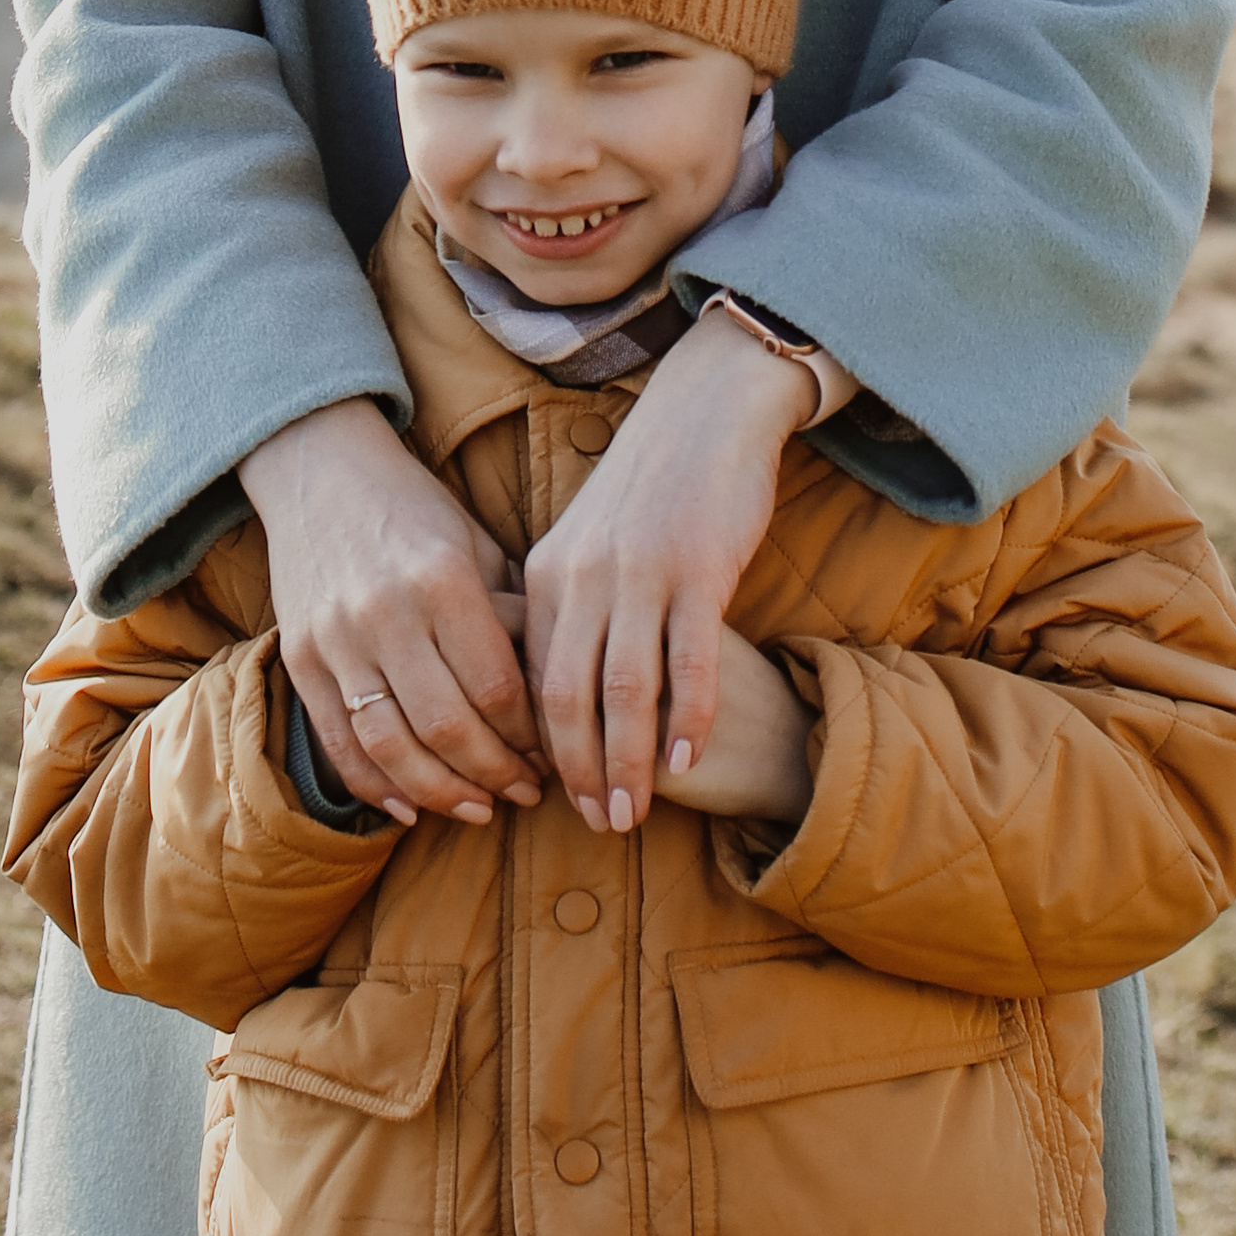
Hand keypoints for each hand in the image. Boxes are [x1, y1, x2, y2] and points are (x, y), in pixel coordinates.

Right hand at [241, 399, 545, 830]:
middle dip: (493, 774)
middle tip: (524, 794)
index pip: (495, 685)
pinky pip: (338, 741)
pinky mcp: (299, 657)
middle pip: (448, 726)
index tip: (550, 756)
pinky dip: (374, 785)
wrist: (321, 471)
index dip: (528, 736)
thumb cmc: (417, 510)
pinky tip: (410, 806)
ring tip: (477, 808)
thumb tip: (552, 697)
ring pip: (391, 746)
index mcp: (443, 578)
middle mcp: (387, 610)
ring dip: (440, 792)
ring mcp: (336, 638)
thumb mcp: (476, 546)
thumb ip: (509, 617)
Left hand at [524, 308, 812, 833]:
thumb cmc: (648, 487)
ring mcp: (642, 573)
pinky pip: (689, 662)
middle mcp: (584, 577)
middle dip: (580, 773)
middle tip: (600, 824)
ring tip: (634, 813)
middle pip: (567, 699)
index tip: (556, 799)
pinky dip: (686, 719)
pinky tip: (687, 761)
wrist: (706, 411)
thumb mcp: (585, 544)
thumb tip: (551, 699)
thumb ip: (566, 612)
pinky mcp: (699, 569)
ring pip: (625, 691)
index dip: (540, 751)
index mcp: (546, 575)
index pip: (529, 683)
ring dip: (627, 762)